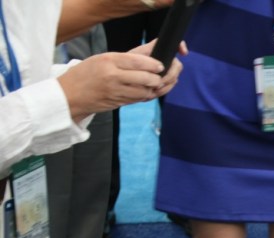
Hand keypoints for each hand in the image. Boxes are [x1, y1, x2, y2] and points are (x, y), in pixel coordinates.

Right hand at [58, 41, 183, 121]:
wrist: (69, 95)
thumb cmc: (86, 74)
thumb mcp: (102, 59)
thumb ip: (125, 58)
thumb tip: (150, 55)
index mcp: (108, 61)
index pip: (137, 61)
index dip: (153, 64)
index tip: (160, 65)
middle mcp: (112, 76)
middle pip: (144, 78)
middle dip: (157, 78)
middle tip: (161, 76)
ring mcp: (115, 91)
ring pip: (144, 92)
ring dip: (154, 89)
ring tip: (156, 84)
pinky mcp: (118, 103)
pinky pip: (138, 99)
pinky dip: (146, 95)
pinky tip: (148, 91)